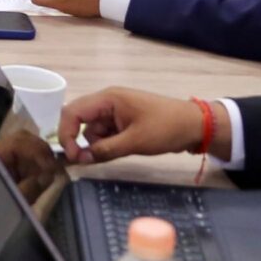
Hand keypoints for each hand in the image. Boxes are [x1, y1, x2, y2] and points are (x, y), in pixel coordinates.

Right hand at [60, 87, 206, 165]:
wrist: (194, 125)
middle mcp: (107, 102)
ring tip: (119, 150)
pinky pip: (105, 133)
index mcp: (107, 99)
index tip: (72, 156)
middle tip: (86, 160)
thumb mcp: (135, 141)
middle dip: (80, 141)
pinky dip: (107, 144)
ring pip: (92, 130)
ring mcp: (115, 111)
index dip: (66, 133)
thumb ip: (104, 150)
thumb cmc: (166, 128)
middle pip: (79, 120)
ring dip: (97, 144)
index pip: (73, 112)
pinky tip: (122, 149)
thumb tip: (80, 159)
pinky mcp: (123, 121)